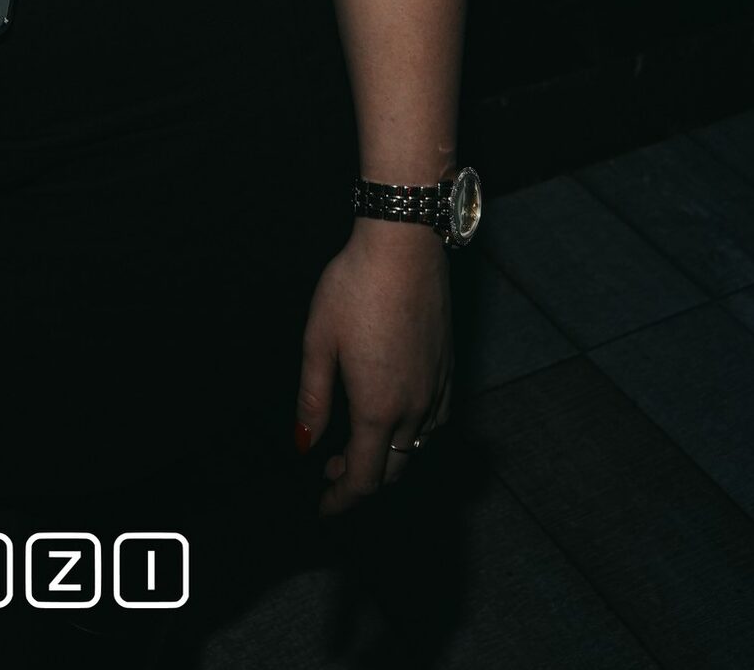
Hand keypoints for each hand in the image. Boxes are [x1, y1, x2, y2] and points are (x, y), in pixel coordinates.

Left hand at [294, 222, 453, 515]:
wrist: (404, 245)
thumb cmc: (354, 287)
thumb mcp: (318, 342)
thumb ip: (312, 399)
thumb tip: (304, 445)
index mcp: (377, 408)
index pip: (362, 478)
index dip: (340, 501)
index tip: (322, 509)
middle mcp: (414, 408)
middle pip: (392, 470)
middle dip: (361, 481)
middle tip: (330, 471)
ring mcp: (437, 388)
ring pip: (417, 448)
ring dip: (388, 459)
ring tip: (358, 444)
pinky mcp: (449, 367)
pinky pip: (437, 422)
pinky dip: (415, 435)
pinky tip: (397, 417)